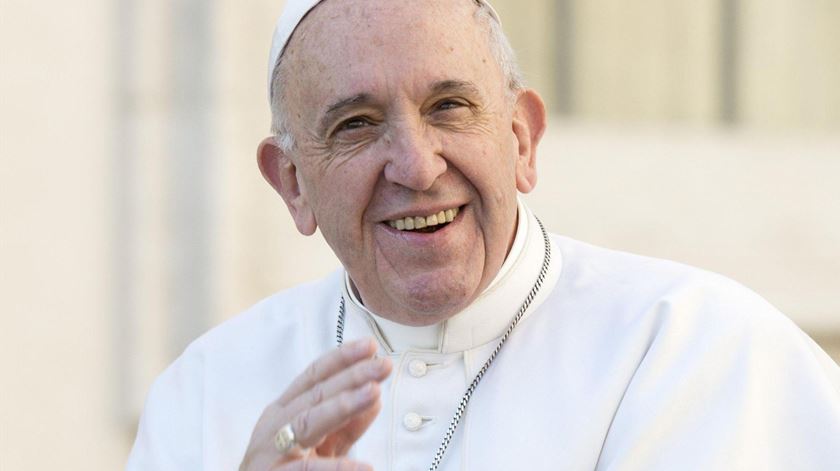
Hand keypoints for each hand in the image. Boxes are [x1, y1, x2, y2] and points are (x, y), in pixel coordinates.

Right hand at [240, 338, 391, 469]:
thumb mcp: (321, 443)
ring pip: (308, 422)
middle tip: (382, 365)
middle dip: (352, 377)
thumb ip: (347, 424)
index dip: (342, 358)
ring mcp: (272, 451)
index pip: (315, 376)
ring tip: (373, 394)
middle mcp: (276, 425)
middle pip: (316, 394)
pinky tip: (361, 466)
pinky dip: (334, 468)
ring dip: (342, 406)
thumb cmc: (286, 470)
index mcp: (285, 410)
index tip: (370, 345)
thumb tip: (376, 397)